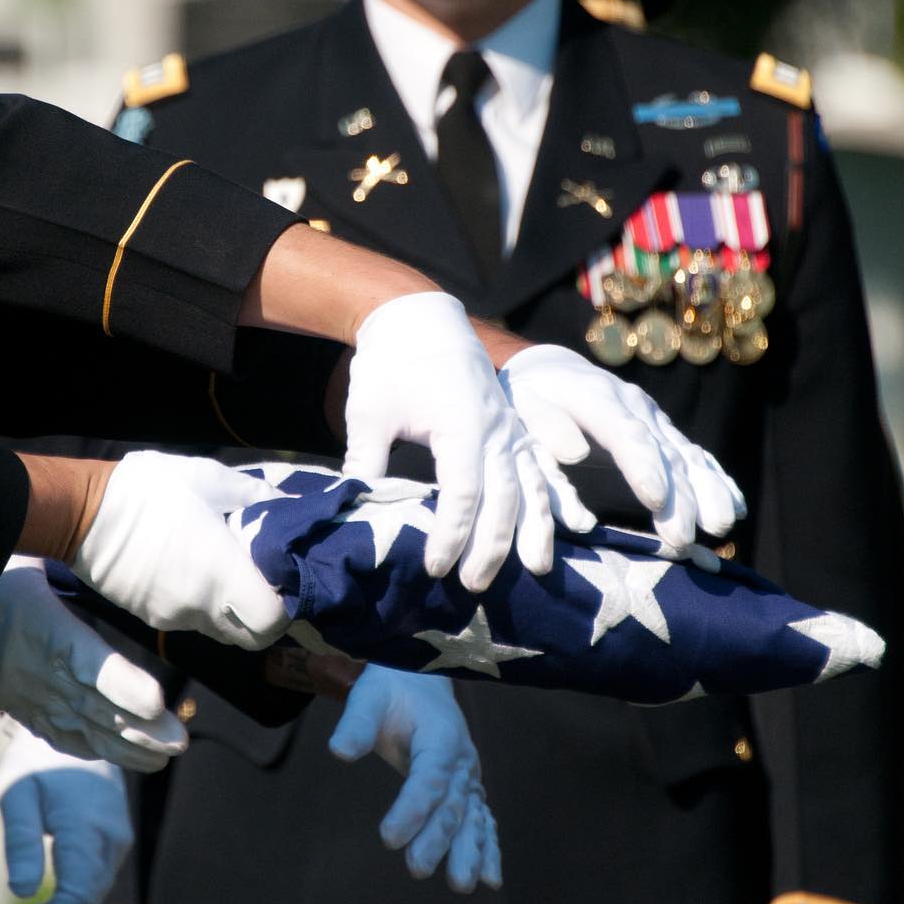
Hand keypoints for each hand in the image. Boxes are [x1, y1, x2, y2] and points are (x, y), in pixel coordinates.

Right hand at [0, 559, 187, 770]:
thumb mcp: (31, 561)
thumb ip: (68, 565)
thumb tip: (108, 543)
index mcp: (50, 633)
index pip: (92, 666)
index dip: (124, 688)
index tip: (156, 702)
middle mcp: (44, 674)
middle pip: (98, 710)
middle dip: (141, 731)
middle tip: (177, 742)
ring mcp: (35, 699)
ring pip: (86, 731)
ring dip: (127, 748)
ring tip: (164, 755)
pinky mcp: (26, 711)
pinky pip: (64, 737)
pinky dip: (96, 750)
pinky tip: (126, 758)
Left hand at [0, 722, 132, 903]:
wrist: (75, 729)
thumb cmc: (37, 760)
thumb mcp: (17, 794)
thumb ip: (21, 842)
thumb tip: (21, 894)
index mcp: (88, 830)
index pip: (73, 899)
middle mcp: (110, 842)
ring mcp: (115, 844)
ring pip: (87, 902)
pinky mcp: (110, 844)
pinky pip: (89, 888)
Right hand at [73, 452, 287, 648]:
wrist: (84, 514)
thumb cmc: (150, 491)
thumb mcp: (208, 479)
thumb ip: (256, 496)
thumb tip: (292, 504)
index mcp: (221, 573)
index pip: (271, 621)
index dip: (284, 605)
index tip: (281, 579)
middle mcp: (200, 606)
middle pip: (250, 637)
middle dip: (263, 616)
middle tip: (260, 580)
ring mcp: (173, 618)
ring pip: (220, 632)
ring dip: (232, 612)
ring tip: (227, 571)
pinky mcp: (151, 619)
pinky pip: (190, 623)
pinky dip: (202, 607)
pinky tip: (194, 572)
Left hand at [328, 665, 500, 892]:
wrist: (420, 676)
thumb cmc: (391, 688)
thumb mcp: (369, 695)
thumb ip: (357, 723)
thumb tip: (338, 752)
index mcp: (440, 735)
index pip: (428, 778)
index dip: (411, 809)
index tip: (387, 837)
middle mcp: (461, 758)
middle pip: (451, 804)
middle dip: (437, 839)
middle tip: (417, 869)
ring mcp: (468, 775)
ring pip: (470, 816)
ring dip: (469, 850)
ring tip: (462, 884)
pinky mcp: (467, 787)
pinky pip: (480, 819)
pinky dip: (487, 846)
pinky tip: (489, 878)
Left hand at [344, 292, 521, 588]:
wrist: (420, 318)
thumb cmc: (390, 364)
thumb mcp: (369, 412)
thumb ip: (366, 461)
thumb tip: (353, 507)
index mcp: (461, 422)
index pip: (463, 492)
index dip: (451, 534)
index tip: (434, 566)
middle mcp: (495, 427)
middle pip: (504, 497)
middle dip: (491, 545)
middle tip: (474, 585)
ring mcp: (509, 426)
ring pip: (532, 485)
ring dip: (532, 529)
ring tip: (534, 570)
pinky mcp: (513, 427)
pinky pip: (538, 469)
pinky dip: (546, 501)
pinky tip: (549, 530)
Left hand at [498, 345, 745, 554]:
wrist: (551, 372)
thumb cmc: (529, 399)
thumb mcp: (521, 406)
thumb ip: (545, 428)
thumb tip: (575, 454)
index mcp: (594, 397)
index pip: (625, 433)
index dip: (643, 466)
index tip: (656, 501)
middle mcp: (634, 406)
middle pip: (664, 452)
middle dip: (679, 496)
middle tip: (682, 538)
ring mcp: (655, 419)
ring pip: (688, 456)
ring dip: (707, 493)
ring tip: (719, 527)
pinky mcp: (665, 433)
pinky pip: (696, 457)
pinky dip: (717, 482)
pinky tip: (734, 507)